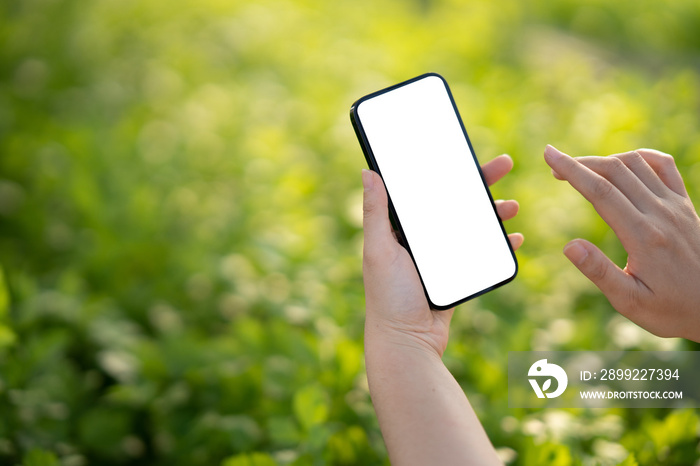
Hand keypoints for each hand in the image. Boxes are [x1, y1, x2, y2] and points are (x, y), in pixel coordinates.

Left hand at [362, 154, 523, 355]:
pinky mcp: (457, 273)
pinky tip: (514, 238)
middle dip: (479, 183)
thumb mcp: (379, 250)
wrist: (408, 342)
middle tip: (504, 164)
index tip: (464, 151)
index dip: (444, 169)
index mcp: (399, 227)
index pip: (424, 189)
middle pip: (453, 201)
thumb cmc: (387, 297)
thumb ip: (375, 213)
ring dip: (493, 212)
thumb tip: (367, 172)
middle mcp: (420, 237)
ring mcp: (441, 255)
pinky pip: (481, 251)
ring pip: (471, 224)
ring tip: (512, 206)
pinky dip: (499, 243)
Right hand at [544, 145, 699, 341]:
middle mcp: (661, 214)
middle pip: (615, 171)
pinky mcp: (686, 205)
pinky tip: (623, 164)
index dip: (571, 170)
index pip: (601, 192)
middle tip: (554, 166)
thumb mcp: (630, 302)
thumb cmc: (671, 310)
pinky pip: (664, 166)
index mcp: (643, 237)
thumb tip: (569, 246)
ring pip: (636, 164)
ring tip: (582, 170)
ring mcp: (676, 206)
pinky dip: (639, 157)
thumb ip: (600, 272)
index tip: (549, 154)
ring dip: (605, 160)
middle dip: (580, 162)